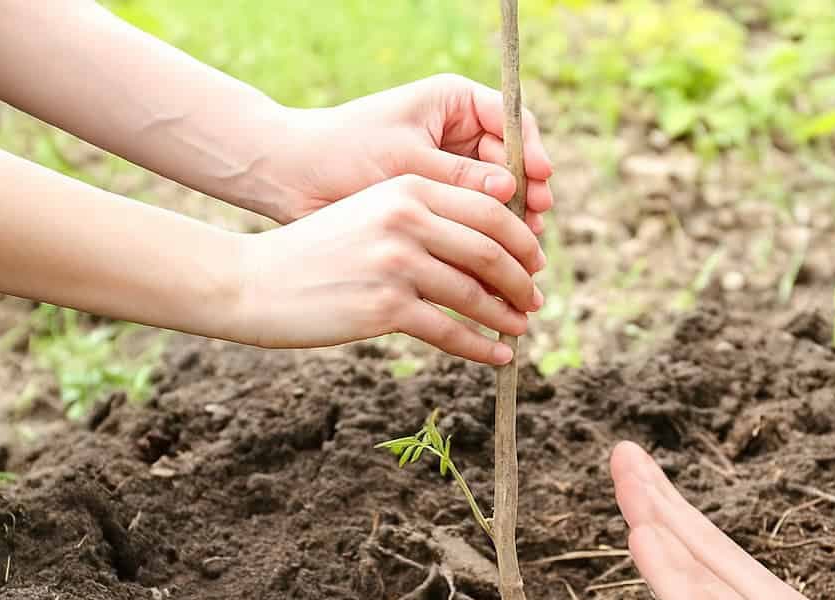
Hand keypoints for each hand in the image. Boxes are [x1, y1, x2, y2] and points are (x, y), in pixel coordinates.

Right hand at [226, 174, 543, 362]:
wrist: (256, 280)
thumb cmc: (318, 251)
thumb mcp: (372, 214)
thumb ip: (424, 218)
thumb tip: (488, 248)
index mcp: (407, 187)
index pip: (489, 208)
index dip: (521, 239)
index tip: (535, 261)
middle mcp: (405, 219)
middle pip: (491, 250)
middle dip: (523, 279)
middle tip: (535, 299)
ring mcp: (396, 263)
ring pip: (476, 294)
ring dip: (506, 315)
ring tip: (519, 328)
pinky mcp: (385, 308)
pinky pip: (451, 331)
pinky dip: (482, 347)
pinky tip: (498, 356)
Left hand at [260, 75, 553, 232]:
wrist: (293, 177)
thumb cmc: (344, 151)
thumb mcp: (407, 161)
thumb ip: (461, 177)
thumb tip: (512, 191)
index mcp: (453, 102)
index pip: (513, 120)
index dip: (532, 151)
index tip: (540, 179)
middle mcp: (458, 132)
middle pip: (514, 162)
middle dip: (527, 195)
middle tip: (536, 225)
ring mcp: (451, 168)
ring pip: (499, 196)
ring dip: (513, 224)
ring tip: (524, 251)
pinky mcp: (439, 202)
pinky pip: (475, 220)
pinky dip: (488, 241)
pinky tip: (498, 262)